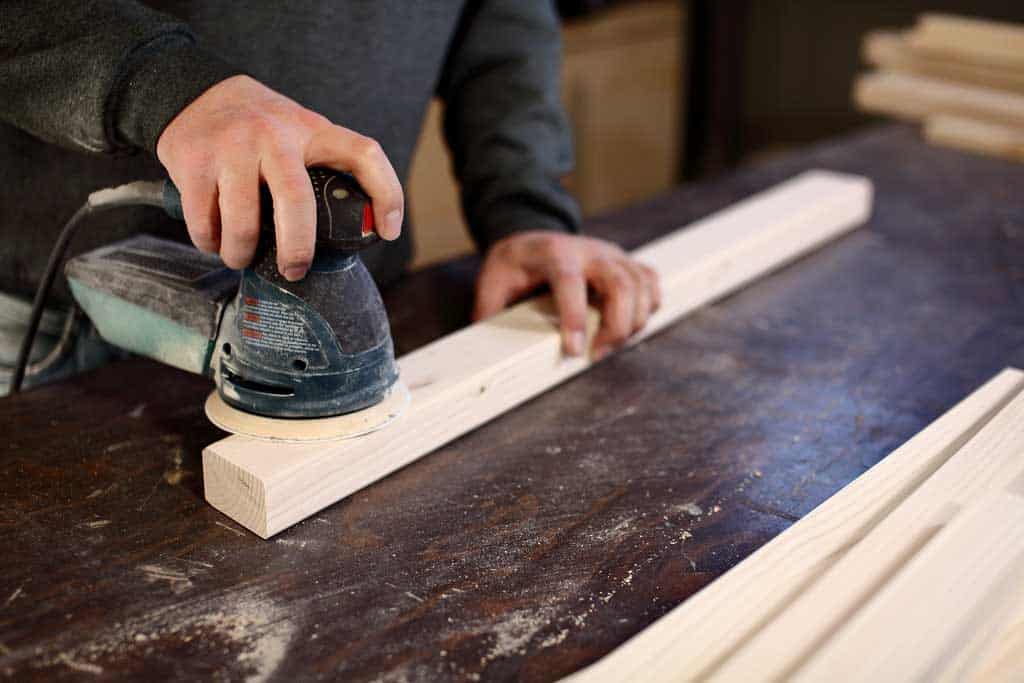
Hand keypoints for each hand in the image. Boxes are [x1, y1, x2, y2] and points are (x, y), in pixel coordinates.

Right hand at [156, 75, 403, 280]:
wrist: (194, 94)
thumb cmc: (259, 128)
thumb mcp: (300, 134)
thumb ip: (323, 169)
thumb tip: (354, 229)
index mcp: (311, 130)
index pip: (363, 154)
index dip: (386, 194)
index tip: (388, 231)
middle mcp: (273, 135)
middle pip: (296, 201)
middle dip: (298, 248)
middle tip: (295, 270)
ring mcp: (232, 147)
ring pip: (243, 222)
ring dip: (241, 253)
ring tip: (241, 258)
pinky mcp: (194, 162)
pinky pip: (204, 221)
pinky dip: (210, 242)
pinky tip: (215, 240)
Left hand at [473, 231, 661, 358]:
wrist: (532, 236)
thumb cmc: (514, 264)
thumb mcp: (492, 282)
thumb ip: (489, 312)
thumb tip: (486, 348)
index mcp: (553, 252)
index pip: (570, 281)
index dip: (575, 316)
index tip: (575, 351)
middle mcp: (589, 250)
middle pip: (620, 282)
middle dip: (617, 325)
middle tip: (598, 353)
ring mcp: (611, 254)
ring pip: (640, 284)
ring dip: (634, 321)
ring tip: (611, 345)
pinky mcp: (625, 262)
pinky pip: (650, 281)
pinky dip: (649, 305)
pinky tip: (631, 324)